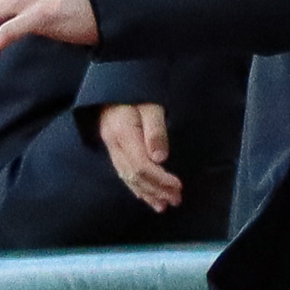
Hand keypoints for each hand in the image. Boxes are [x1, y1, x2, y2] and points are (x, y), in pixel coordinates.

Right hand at [97, 97, 179, 211]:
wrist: (115, 84)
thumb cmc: (139, 92)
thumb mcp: (152, 106)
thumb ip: (156, 131)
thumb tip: (161, 159)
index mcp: (123, 133)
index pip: (142, 165)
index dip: (160, 179)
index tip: (178, 185)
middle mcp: (114, 144)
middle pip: (135, 175)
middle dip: (156, 190)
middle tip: (176, 200)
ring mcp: (111, 147)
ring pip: (127, 177)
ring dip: (147, 193)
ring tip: (163, 205)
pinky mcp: (112, 148)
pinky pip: (123, 173)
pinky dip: (135, 187)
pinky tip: (145, 196)